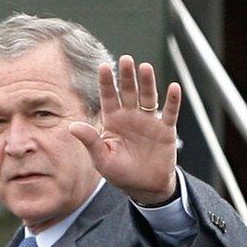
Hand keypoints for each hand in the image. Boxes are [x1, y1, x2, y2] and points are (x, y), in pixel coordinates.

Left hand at [69, 55, 181, 204]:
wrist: (143, 187)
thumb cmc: (120, 172)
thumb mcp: (101, 158)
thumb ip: (90, 140)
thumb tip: (72, 126)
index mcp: (112, 121)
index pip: (108, 97)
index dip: (106, 82)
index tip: (104, 66)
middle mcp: (130, 116)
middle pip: (128, 91)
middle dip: (127, 76)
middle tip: (126, 59)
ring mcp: (149, 121)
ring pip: (148, 97)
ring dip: (147, 83)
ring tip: (145, 67)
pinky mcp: (165, 130)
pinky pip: (169, 112)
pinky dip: (173, 101)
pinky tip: (174, 88)